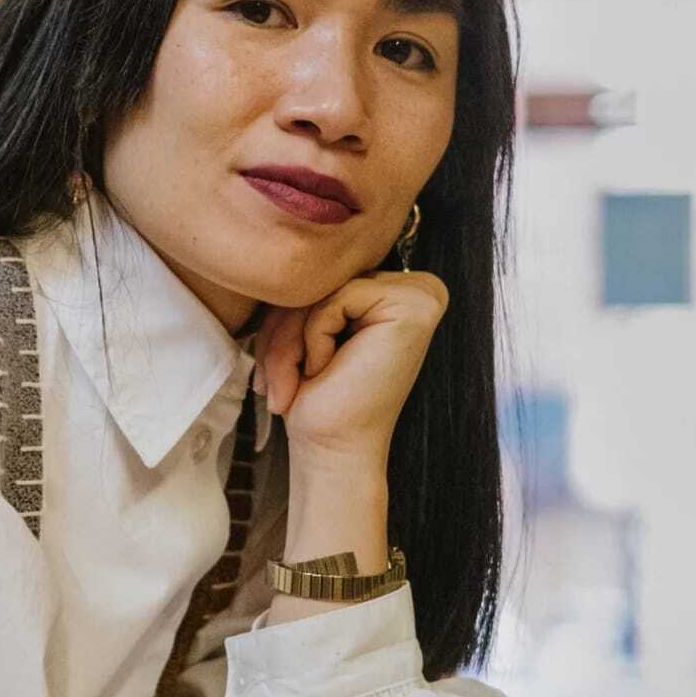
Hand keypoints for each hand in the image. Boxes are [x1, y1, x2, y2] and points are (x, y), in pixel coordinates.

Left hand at [253, 266, 448, 461]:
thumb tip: (283, 246)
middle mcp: (418, 286)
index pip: (322, 276)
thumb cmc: (318, 399)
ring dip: (287, 340)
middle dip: (282, 328)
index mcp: (397, 289)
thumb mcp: (305, 329)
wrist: (332, 450)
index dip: (288, 317)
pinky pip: (332, 300)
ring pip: (321, 288)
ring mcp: (421, 293)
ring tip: (288, 385)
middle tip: (274, 384)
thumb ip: (309, 288)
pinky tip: (322, 373)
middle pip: (321, 278)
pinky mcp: (412, 305)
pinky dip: (312, 339)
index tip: (280, 370)